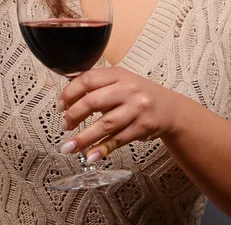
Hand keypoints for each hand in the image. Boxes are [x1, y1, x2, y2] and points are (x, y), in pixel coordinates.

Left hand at [57, 66, 180, 163]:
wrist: (170, 109)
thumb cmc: (138, 95)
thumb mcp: (119, 81)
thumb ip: (96, 85)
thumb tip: (66, 93)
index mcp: (117, 74)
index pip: (87, 80)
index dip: (69, 93)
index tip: (60, 105)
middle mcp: (127, 89)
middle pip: (93, 101)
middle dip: (73, 115)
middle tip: (64, 125)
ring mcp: (136, 109)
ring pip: (104, 124)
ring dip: (83, 138)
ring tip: (68, 147)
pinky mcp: (142, 127)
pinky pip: (118, 140)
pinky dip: (102, 149)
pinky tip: (90, 155)